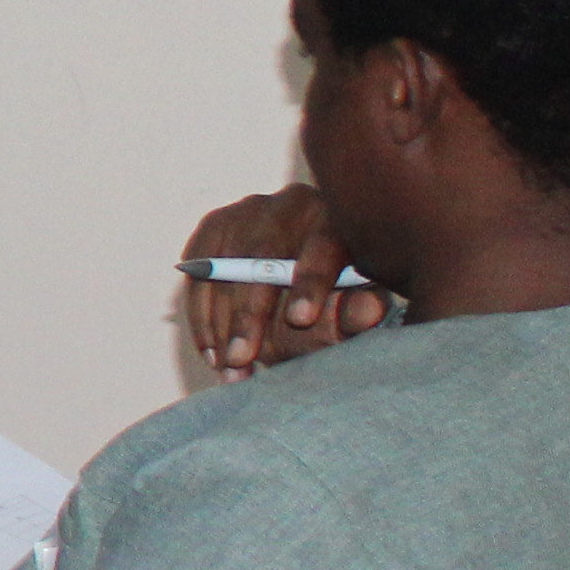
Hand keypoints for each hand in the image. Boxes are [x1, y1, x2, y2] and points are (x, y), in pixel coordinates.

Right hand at [183, 186, 388, 380]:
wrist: (299, 285)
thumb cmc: (334, 301)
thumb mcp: (351, 311)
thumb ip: (359, 312)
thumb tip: (369, 308)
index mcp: (337, 221)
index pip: (323, 247)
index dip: (311, 284)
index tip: (301, 319)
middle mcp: (292, 205)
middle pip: (263, 256)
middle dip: (249, 313)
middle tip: (242, 357)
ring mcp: (249, 211)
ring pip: (224, 266)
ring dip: (217, 321)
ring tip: (224, 365)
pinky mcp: (216, 225)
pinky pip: (199, 271)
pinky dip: (199, 313)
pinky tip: (209, 348)